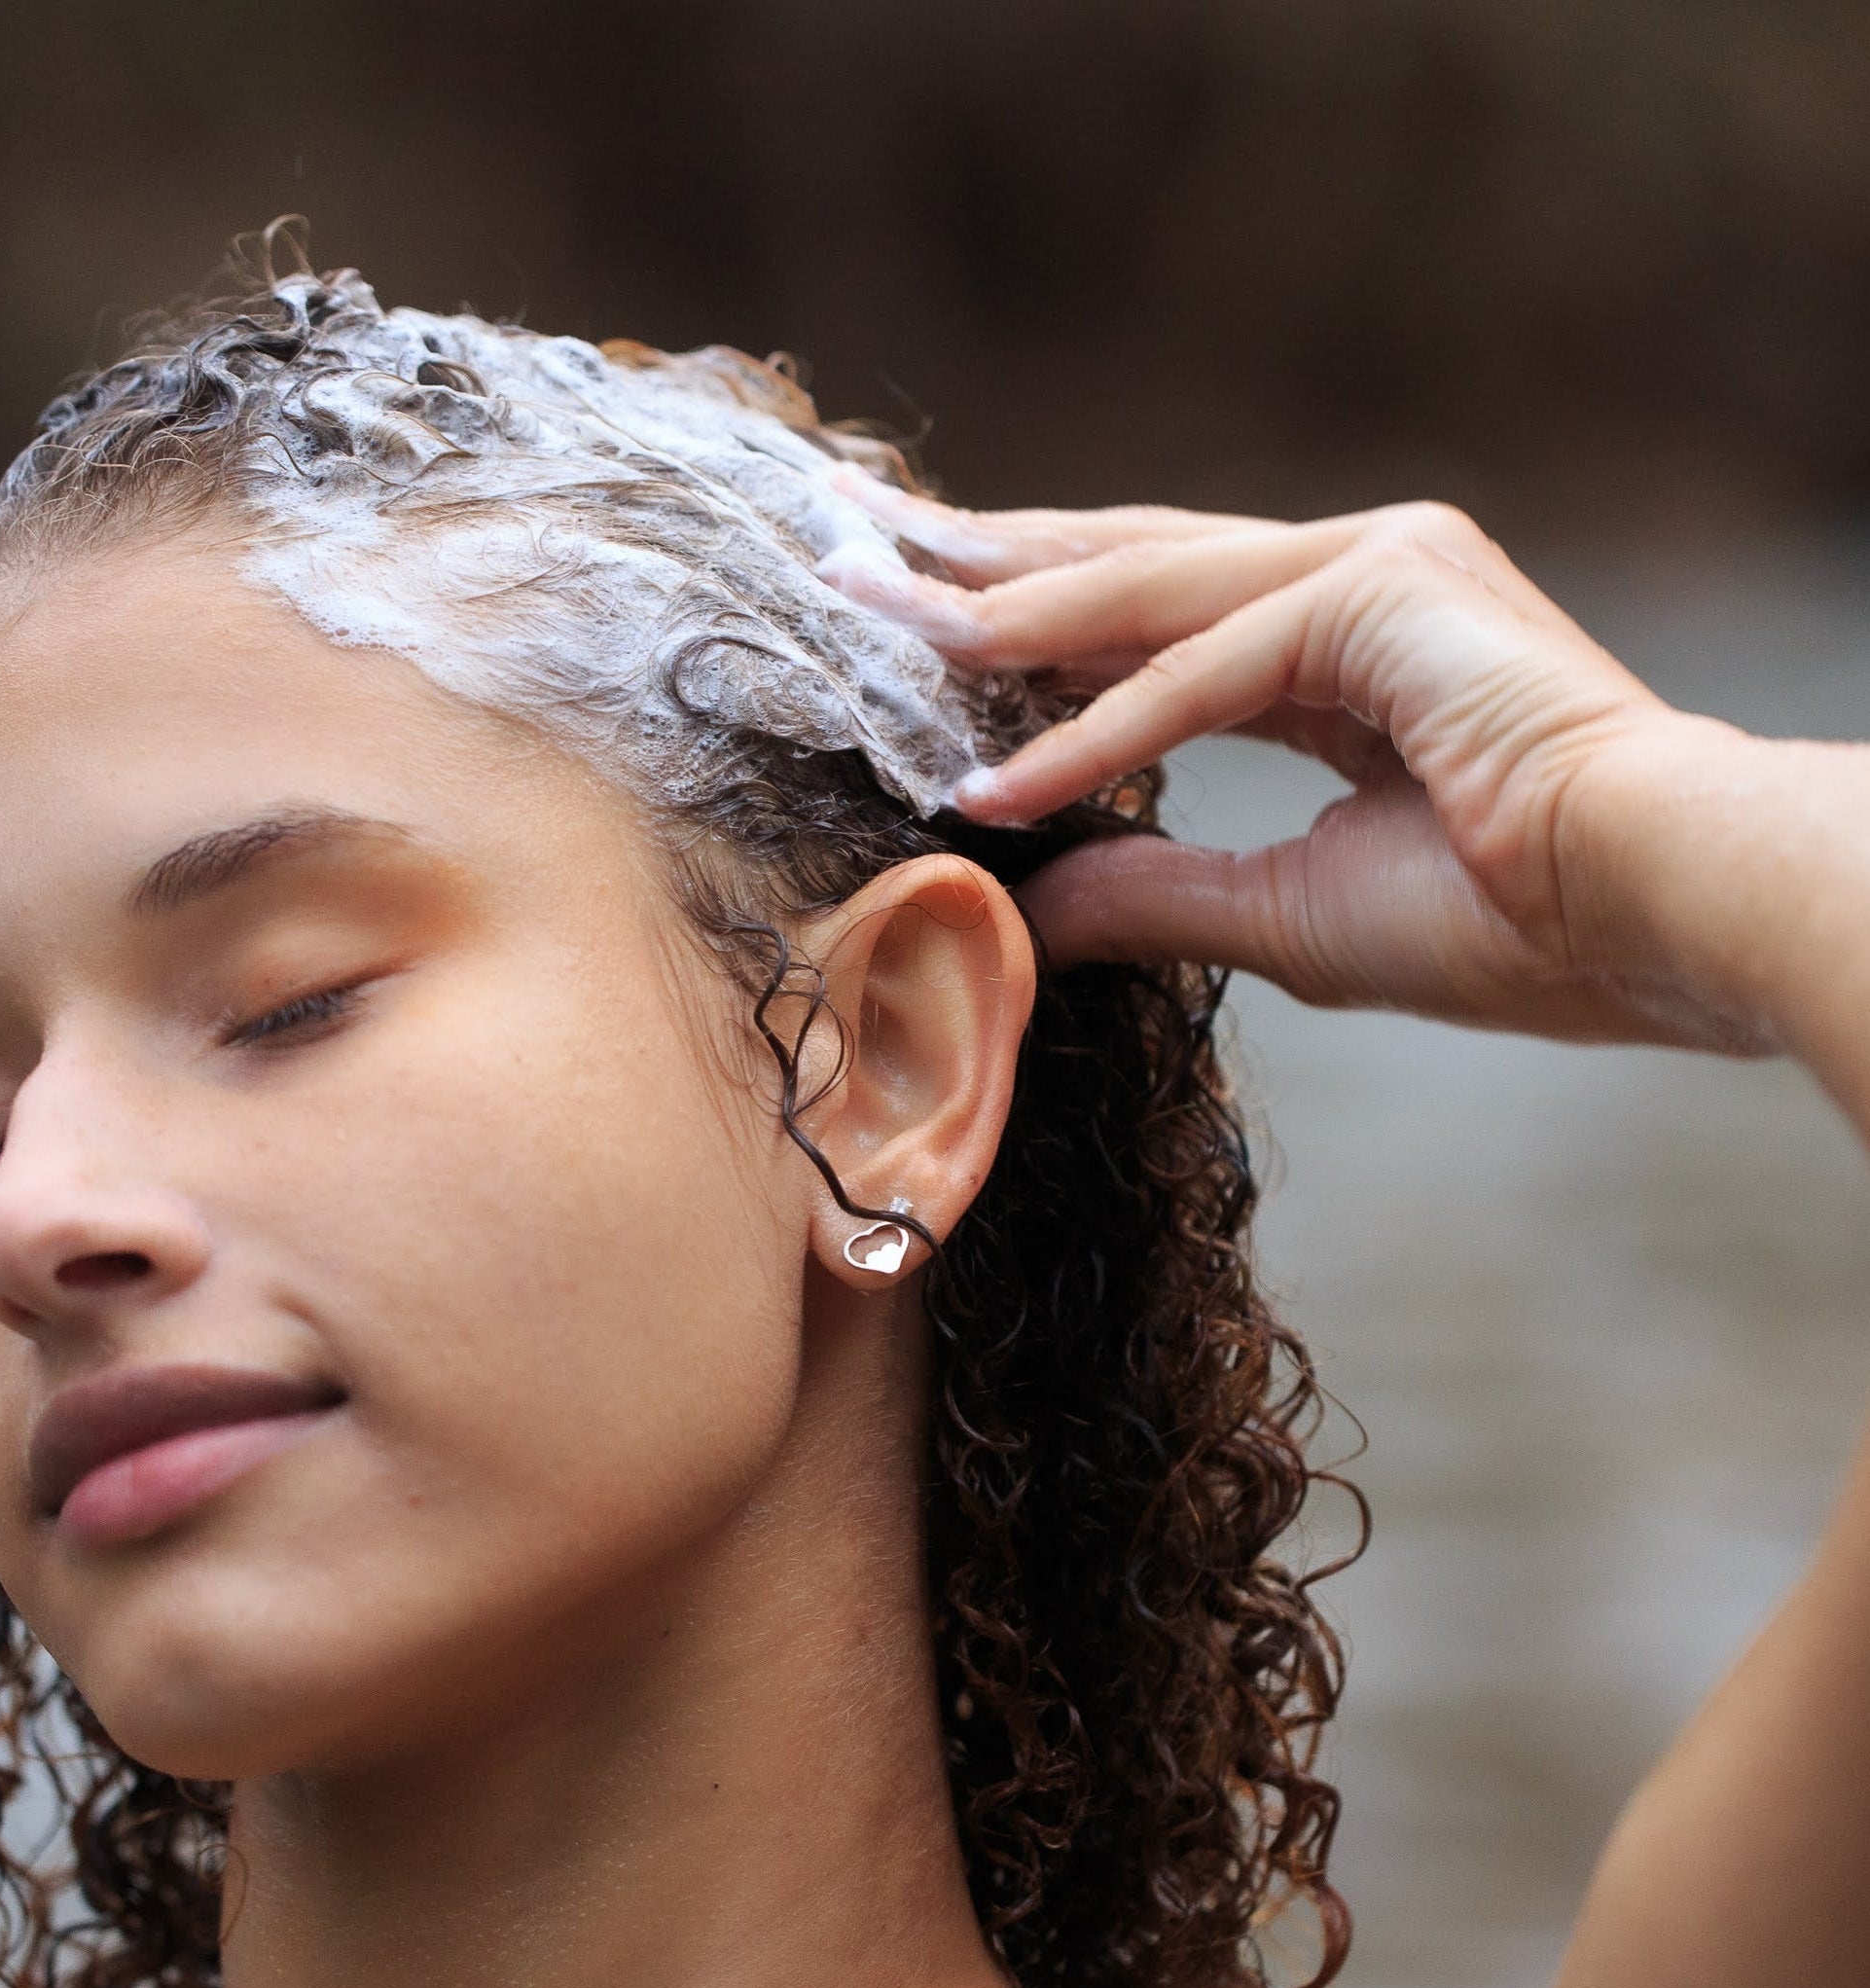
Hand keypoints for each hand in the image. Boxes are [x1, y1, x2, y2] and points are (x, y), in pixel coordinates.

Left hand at [825, 479, 1771, 1050]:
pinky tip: (993, 781)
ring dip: (998, 614)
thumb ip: (1155, 891)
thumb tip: (1033, 902)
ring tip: (867, 623)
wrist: (1658, 923)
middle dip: (975, 565)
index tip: (903, 622)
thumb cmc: (1511, 925)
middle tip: (840, 552)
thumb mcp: (1281, 917)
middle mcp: (1349, 577)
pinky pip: (1203, 671)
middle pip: (1118, 565)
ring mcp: (1375, 565)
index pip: (1139, 615)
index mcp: (1337, 642)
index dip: (1017, 619)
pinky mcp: (1387, 595)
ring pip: (1143, 590)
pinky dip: (1096, 731)